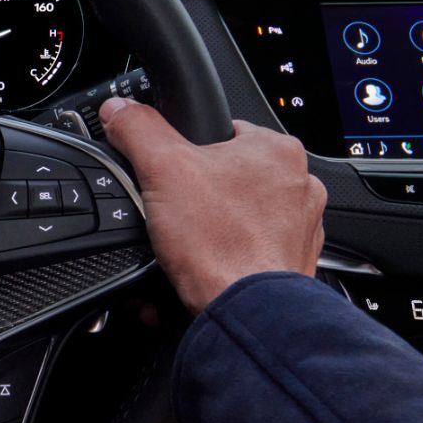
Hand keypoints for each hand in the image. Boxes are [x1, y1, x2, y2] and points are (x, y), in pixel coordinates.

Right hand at [99, 100, 326, 313]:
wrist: (245, 311)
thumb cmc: (220, 245)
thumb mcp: (162, 170)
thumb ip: (138, 130)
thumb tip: (121, 111)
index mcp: (277, 150)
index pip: (225, 132)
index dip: (189, 151)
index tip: (174, 173)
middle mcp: (299, 185)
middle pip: (231, 176)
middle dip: (201, 194)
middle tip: (177, 213)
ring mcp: (301, 227)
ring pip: (243, 214)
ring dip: (217, 226)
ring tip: (192, 242)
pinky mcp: (293, 262)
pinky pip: (253, 249)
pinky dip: (231, 255)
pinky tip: (210, 264)